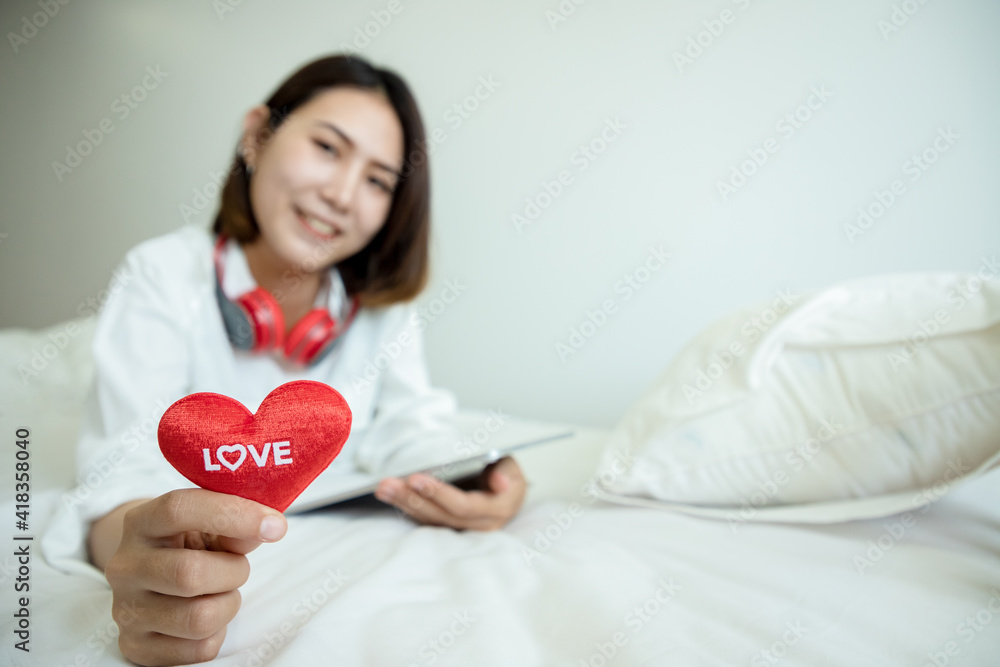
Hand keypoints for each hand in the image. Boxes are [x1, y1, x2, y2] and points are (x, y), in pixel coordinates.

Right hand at [102, 489, 287, 665]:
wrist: (149, 577)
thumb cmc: (188, 544)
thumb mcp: (208, 523)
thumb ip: (236, 522)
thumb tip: (268, 529)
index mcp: (140, 522)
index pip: (178, 509)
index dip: (233, 514)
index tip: (274, 526)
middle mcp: (125, 566)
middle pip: (189, 573)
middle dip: (233, 571)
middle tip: (238, 567)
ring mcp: (126, 610)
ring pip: (198, 618)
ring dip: (228, 604)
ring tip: (221, 592)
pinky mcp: (136, 646)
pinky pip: (199, 650)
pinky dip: (218, 633)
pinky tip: (207, 613)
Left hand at [374, 456, 526, 530]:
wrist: (508, 491)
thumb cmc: (507, 475)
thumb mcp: (512, 468)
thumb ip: (507, 473)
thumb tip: (501, 483)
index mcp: (497, 510)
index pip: (463, 506)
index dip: (438, 494)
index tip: (415, 479)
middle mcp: (479, 526)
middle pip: (440, 516)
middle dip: (413, 499)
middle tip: (388, 484)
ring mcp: (462, 530)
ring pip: (430, 520)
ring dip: (404, 503)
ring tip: (383, 488)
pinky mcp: (449, 527)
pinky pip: (426, 520)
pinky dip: (406, 507)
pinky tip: (390, 495)